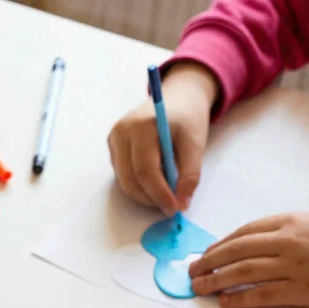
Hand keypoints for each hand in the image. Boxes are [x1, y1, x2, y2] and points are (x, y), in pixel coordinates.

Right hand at [108, 62, 217, 214]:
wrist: (177, 98)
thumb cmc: (187, 118)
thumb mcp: (196, 143)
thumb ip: (190, 174)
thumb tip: (182, 204)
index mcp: (142, 124)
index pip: (145, 169)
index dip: (159, 193)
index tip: (174, 208)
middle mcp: (122, 131)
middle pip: (131, 180)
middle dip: (151, 198)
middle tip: (171, 206)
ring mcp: (114, 139)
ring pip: (125, 182)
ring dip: (145, 194)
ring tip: (166, 189)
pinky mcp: (113, 147)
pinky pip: (123, 176)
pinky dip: (140, 185)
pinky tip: (155, 177)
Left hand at [190, 213, 308, 307]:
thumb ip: (283, 232)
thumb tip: (248, 246)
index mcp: (289, 222)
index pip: (244, 232)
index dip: (220, 244)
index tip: (205, 254)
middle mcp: (288, 241)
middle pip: (237, 251)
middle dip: (209, 262)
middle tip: (192, 272)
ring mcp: (293, 266)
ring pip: (243, 272)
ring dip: (216, 280)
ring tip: (200, 288)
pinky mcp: (301, 291)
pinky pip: (262, 295)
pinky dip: (240, 298)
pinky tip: (225, 301)